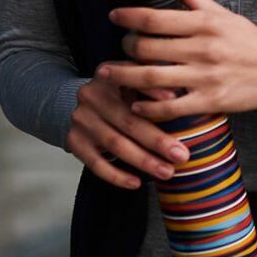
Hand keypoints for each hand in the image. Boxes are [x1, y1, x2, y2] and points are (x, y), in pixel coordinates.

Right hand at [66, 74, 194, 190]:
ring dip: (143, 161)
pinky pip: (96, 163)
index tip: (176, 99)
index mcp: (108, 74)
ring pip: (115, 144)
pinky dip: (116, 175)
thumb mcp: (134, 79)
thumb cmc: (121, 92)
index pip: (132, 81)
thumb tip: (177, 96)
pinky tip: (136, 182)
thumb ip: (152, 83)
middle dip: (157, 140)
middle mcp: (91, 94)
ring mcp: (81, 119)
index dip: (154, 90)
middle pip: (128, 120)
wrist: (86, 104)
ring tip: (167, 172)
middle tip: (181, 155)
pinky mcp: (74, 141)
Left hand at [98, 0, 256, 123]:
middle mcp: (203, 48)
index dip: (128, 17)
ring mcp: (206, 76)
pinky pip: (171, 106)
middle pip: (147, 47)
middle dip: (124, 47)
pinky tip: (136, 104)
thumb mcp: (220, 13)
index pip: (155, 17)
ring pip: (153, 78)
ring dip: (124, 77)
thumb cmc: (247, 41)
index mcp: (204, 23)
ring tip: (107, 74)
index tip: (113, 16)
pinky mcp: (210, 100)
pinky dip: (149, 107)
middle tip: (117, 47)